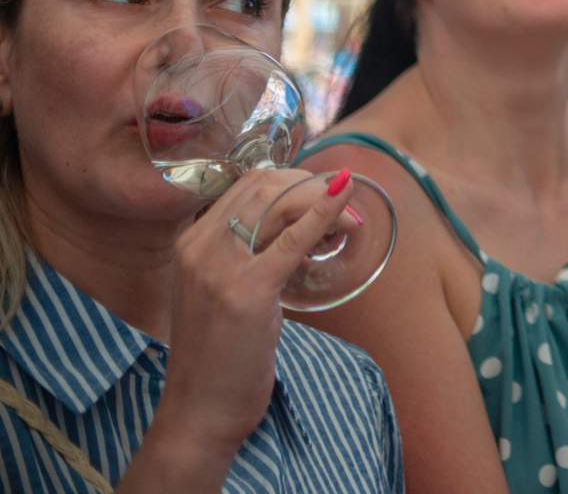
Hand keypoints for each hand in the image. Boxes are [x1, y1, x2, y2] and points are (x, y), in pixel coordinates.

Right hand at [138, 167, 357, 480]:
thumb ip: (244, 257)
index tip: (324, 197)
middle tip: (346, 209)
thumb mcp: (221, 292)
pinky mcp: (246, 292)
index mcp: (190, 244)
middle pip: (265, 186)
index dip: (293, 182)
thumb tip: (299, 226)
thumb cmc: (219, 355)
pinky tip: (345, 202)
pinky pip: (292, 240)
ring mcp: (219, 268)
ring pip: (279, 204)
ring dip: (323, 202)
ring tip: (351, 222)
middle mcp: (198, 248)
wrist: (199, 411)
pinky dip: (324, 214)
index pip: (247, 185)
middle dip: (312, 187)